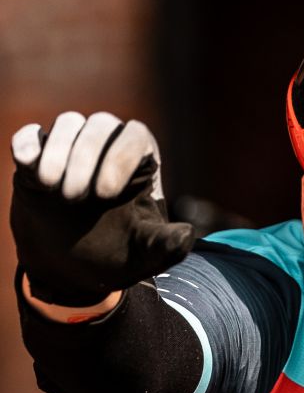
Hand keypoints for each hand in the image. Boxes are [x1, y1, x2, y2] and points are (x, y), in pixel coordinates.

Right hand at [10, 111, 193, 305]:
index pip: (136, 135)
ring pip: (69, 124)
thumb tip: (187, 235)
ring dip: (58, 151)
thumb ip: (165, 246)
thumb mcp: (143, 256)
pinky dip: (28, 145)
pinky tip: (27, 166)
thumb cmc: (115, 255)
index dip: (122, 155)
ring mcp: (71, 147)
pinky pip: (31, 136)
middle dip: (87, 156)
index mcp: (139, 163)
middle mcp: (107, 146)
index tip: (106, 193)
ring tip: (52, 186)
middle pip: (101, 125)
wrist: (72, 268)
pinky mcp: (38, 156)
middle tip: (75, 197)